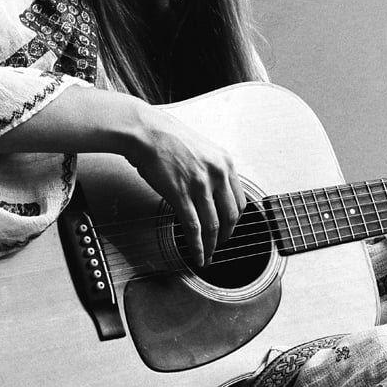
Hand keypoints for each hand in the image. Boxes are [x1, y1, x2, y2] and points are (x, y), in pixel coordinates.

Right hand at [126, 107, 245, 267]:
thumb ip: (212, 171)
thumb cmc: (168, 138)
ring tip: (208, 255)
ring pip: (213, 225)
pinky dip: (197, 245)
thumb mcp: (202, 150)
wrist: (146, 131)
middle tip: (219, 244)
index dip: (235, 220)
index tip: (229, 227)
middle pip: (230, 216)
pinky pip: (193, 227)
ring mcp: (200, 185)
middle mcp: (217, 174)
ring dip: (211, 245)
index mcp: (225, 163)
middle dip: (226, 235)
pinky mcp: (181, 194)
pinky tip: (197, 254)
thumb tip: (214, 193)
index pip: (239, 200)